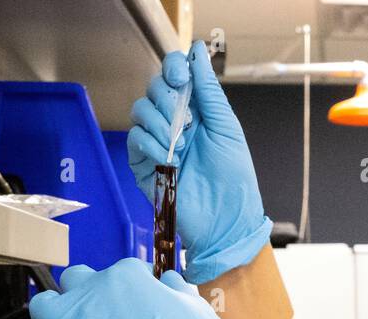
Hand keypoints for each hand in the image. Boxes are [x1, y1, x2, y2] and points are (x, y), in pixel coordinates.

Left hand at [28, 259, 259, 318]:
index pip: (120, 272)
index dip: (130, 291)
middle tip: (100, 316)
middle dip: (85, 294)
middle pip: (76, 280)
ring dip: (56, 316)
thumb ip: (176, 291)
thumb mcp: (196, 309)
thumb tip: (169, 283)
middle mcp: (95, 291)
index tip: (136, 305)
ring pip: (44, 305)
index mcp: (127, 275)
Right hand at [129, 40, 272, 284]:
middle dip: (167, 99)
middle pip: (153, 88)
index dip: (173, 68)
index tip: (181, 76)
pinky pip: (134, 139)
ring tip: (182, 147)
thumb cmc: (233, 176)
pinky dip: (150, 143)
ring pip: (140, 111)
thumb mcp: (226, 126)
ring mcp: (156, 142)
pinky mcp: (144, 164)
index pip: (173, 75)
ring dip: (160, 124)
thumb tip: (196, 51)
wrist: (226, 219)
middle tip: (187, 123)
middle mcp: (173, 123)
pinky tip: (169, 158)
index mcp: (195, 110)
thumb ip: (208, 90)